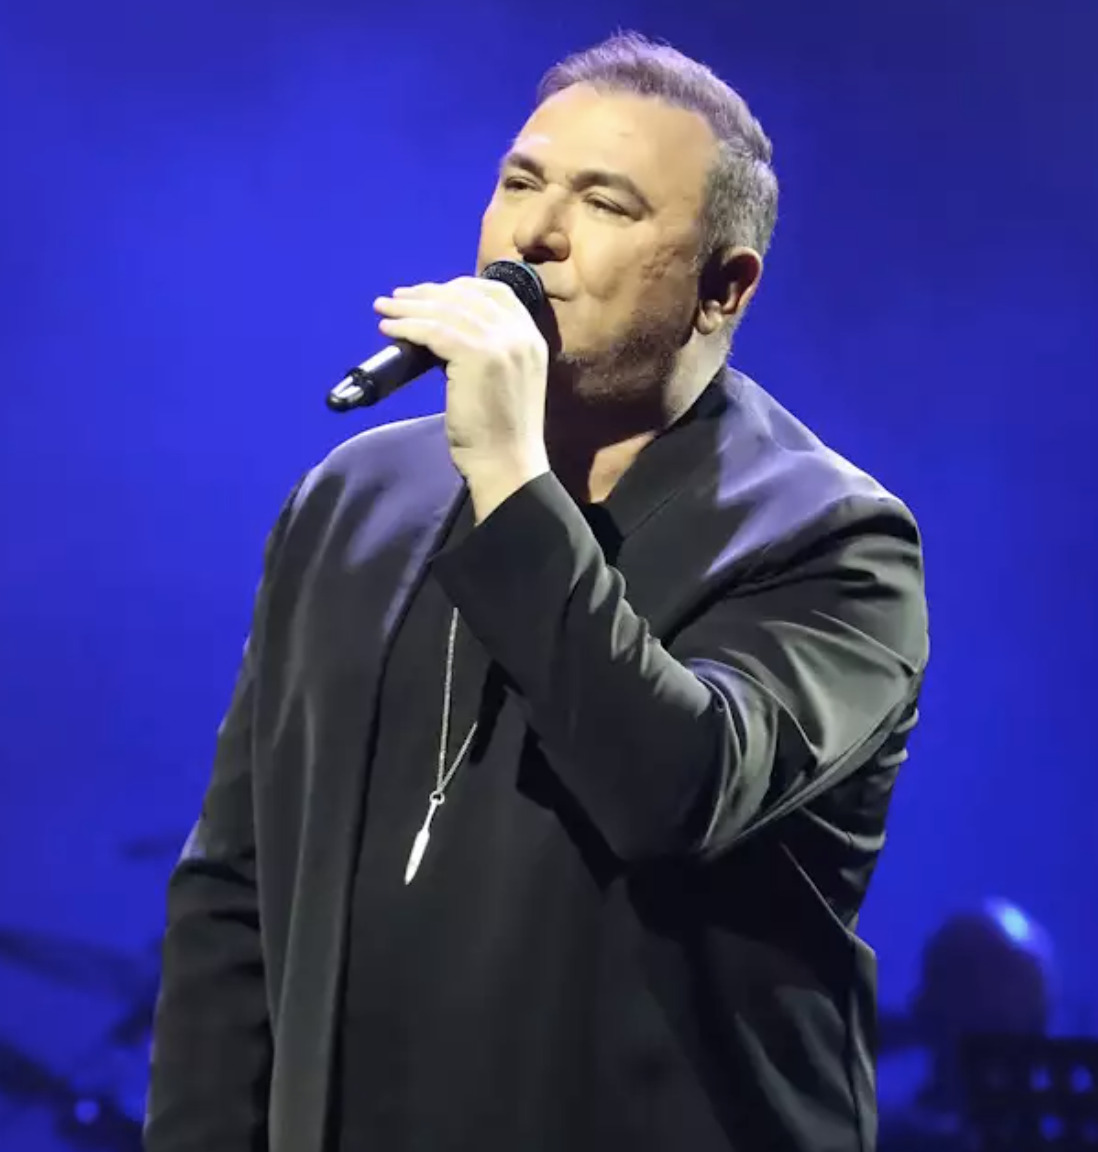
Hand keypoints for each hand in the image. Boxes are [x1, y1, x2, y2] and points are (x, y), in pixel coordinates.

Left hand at [374, 277, 549, 512]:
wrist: (507, 464)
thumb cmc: (500, 435)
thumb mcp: (503, 381)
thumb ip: (487, 352)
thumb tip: (443, 333)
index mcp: (532, 338)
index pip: (497, 293)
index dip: (461, 286)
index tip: (432, 292)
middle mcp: (520, 335)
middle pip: (467, 297)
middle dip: (428, 293)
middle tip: (398, 296)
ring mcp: (501, 343)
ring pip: (446, 311)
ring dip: (410, 307)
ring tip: (385, 308)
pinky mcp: (477, 356)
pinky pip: (433, 331)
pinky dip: (407, 326)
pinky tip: (389, 328)